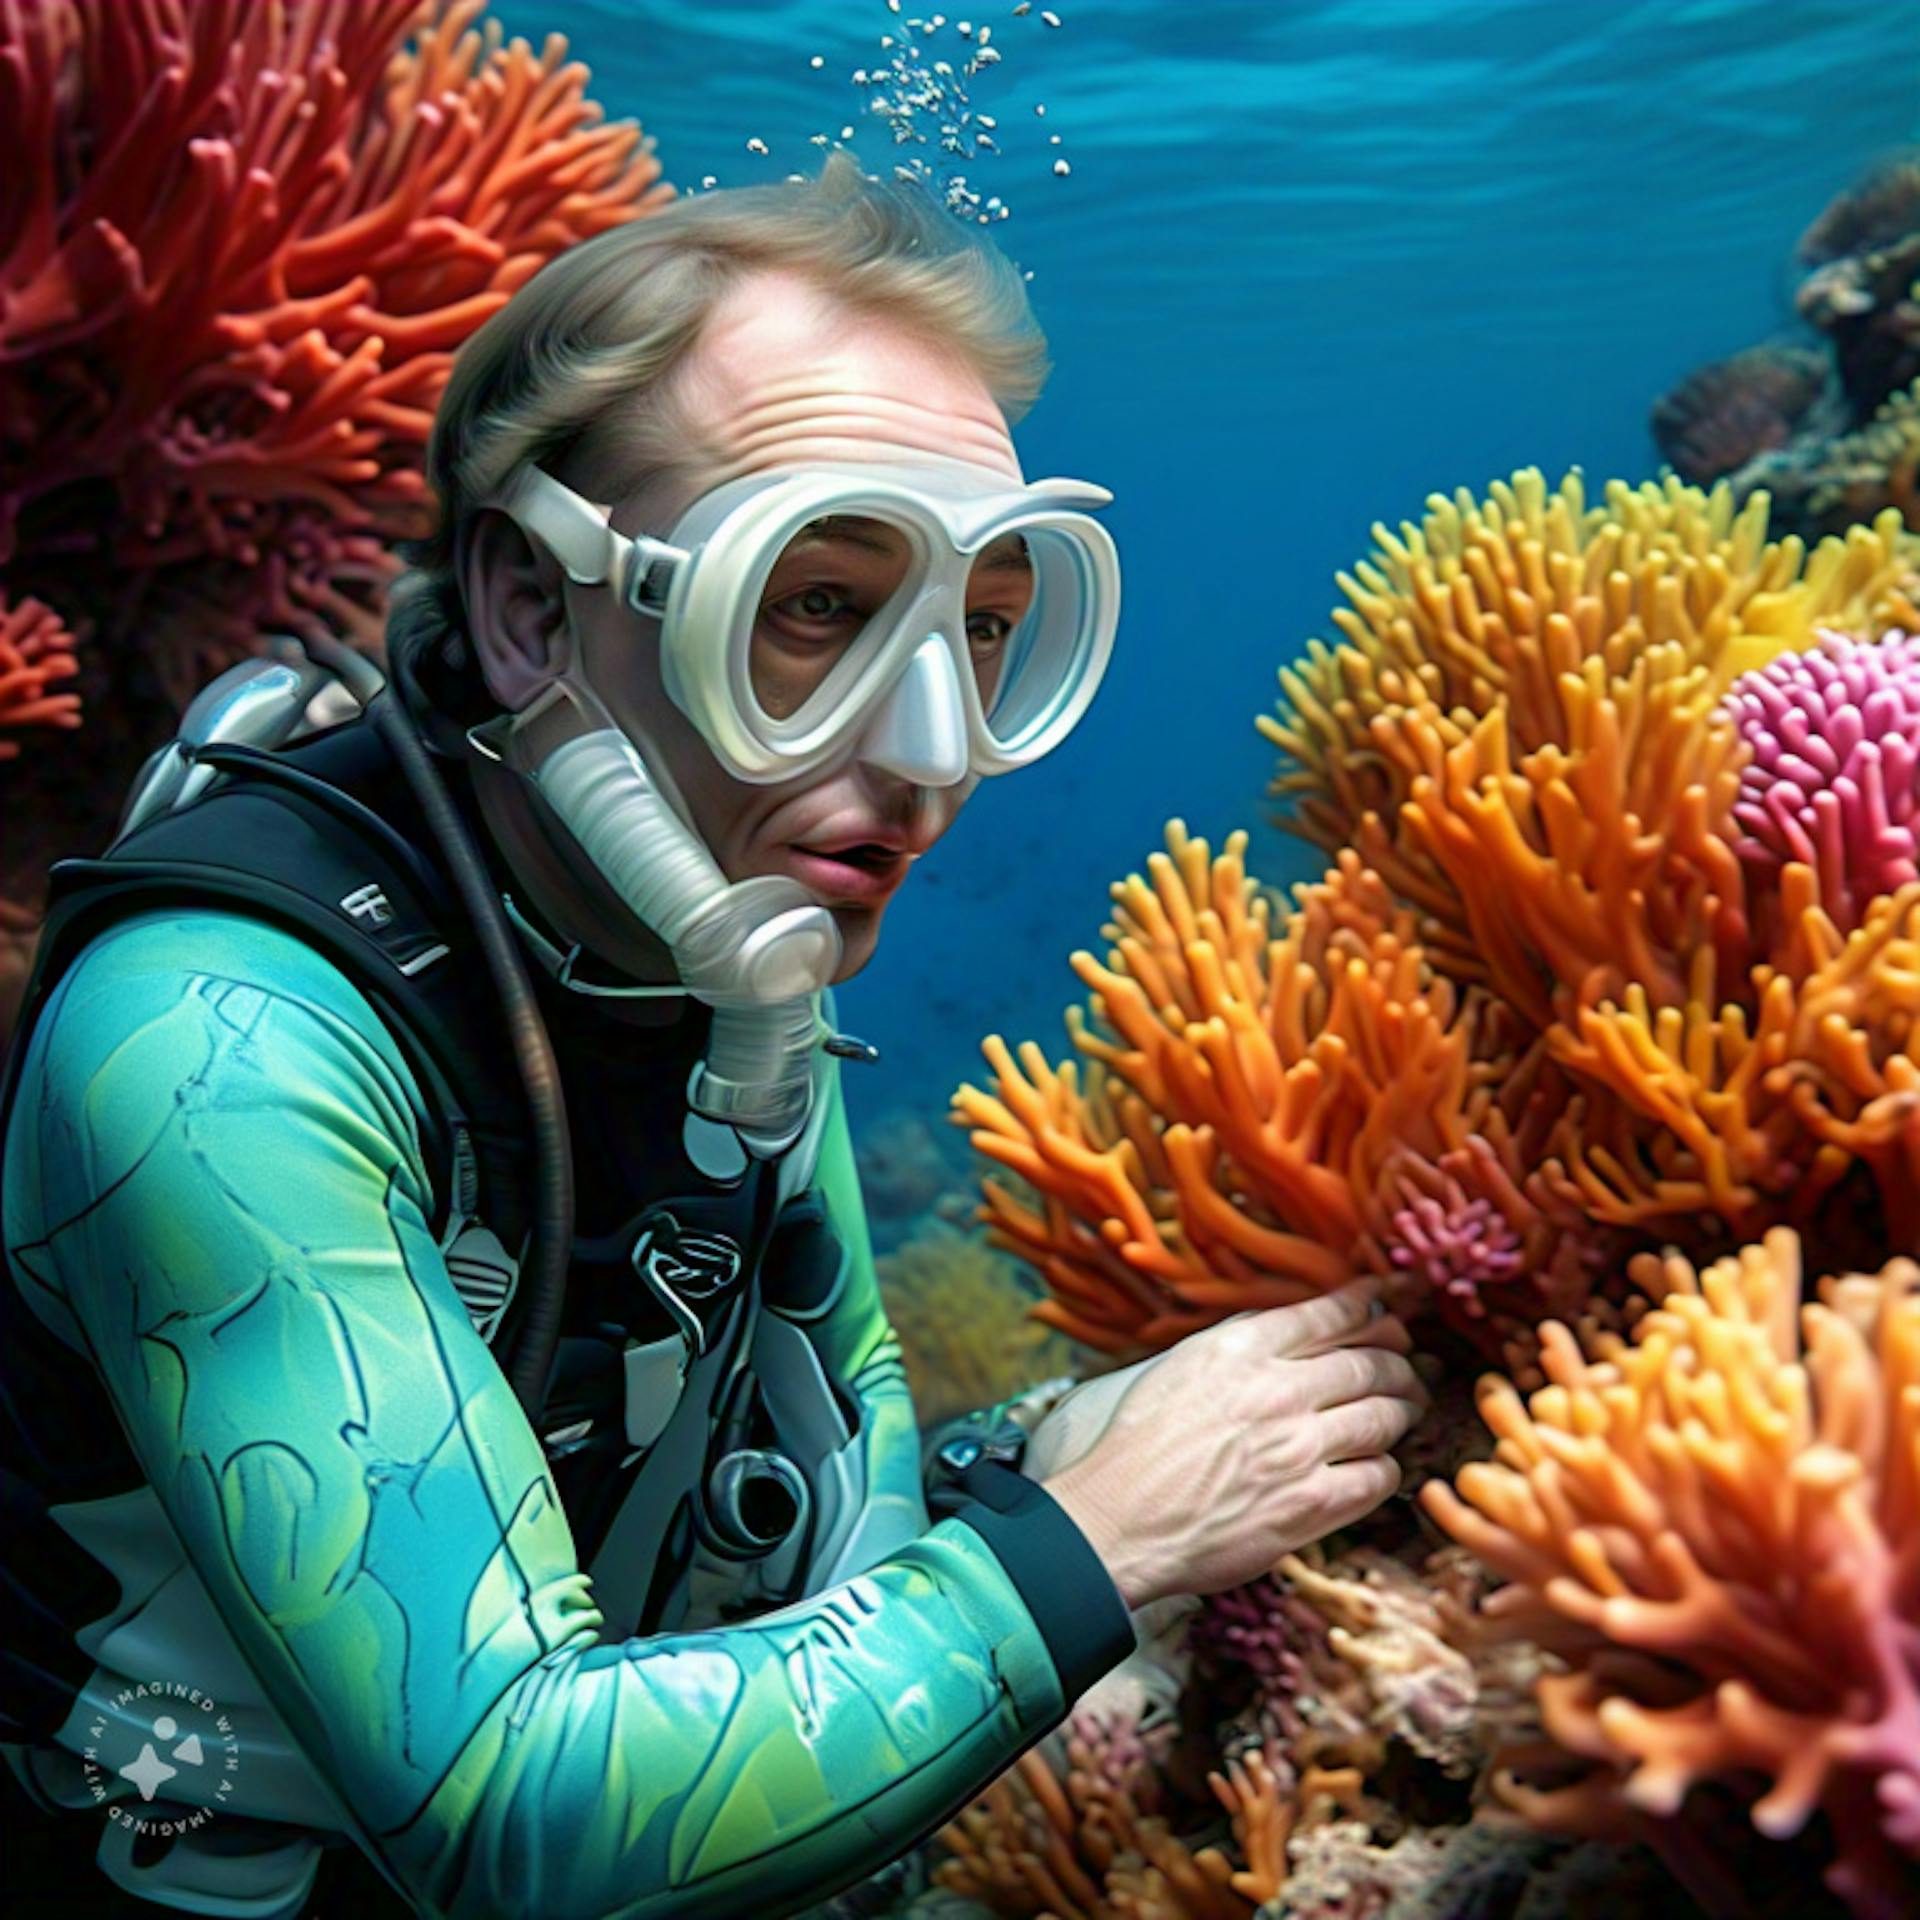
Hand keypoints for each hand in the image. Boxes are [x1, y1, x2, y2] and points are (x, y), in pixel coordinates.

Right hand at [1041, 1279, 1426, 1607]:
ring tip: (1405, 1409)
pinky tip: (1377, 1464)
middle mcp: (1276, 1391)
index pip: (1332, 1313)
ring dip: (1404, 1409)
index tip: (1388, 1304)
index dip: (1372, 1305)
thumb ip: (1235, 1342)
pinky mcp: (1310, 1507)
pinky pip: (1378, 1477)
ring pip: (1385, 1415)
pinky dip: (1387, 1466)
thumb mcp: (1175, 1366)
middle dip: (1400, 1360)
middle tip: (1408, 1364)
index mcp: (1240, 1348)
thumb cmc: (1132, 1445)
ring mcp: (1298, 1449)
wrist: (1114, 1521)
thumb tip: (1285, 1325)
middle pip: (1372, 1362)